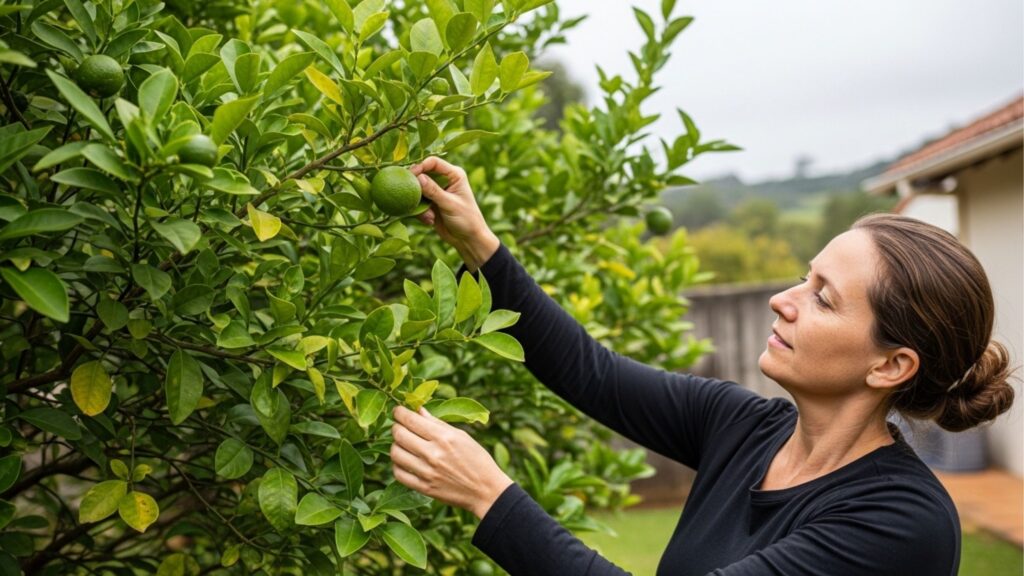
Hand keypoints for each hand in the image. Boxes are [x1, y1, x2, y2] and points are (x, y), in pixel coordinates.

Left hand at [390, 406, 512, 519]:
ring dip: (396, 445)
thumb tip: (419, 410)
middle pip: (399, 435)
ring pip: (395, 453)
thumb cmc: (477, 459)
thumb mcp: (461, 436)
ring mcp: (427, 472)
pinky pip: (398, 474)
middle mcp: (433, 454)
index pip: (410, 420)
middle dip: (396, 427)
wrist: (486, 491)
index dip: (399, 412)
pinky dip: (397, 465)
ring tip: (403, 444)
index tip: (398, 411)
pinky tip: (405, 461)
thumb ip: (437, 423)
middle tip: (399, 426)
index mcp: (444, 437)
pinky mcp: (424, 488)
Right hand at [410, 157, 498, 270]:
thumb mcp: (450, 204)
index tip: (411, 175)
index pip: (433, 162)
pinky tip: (430, 221)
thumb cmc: (466, 220)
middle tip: (414, 198)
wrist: (468, 240)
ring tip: (430, 216)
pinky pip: (417, 203)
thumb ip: (434, 191)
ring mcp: (436, 192)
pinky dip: (421, 212)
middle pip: (422, 174)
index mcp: (454, 174)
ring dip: (420, 204)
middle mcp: (444, 180)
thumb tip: (418, 177)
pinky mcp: (430, 203)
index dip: (420, 166)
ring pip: (417, 190)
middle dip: (417, 188)